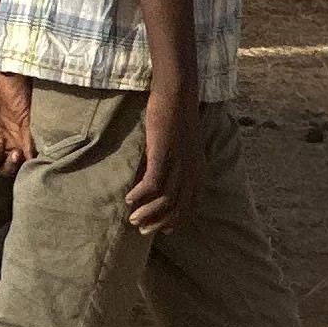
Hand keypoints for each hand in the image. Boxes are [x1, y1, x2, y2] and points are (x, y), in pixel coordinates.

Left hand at [0, 70, 34, 174]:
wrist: (1, 74)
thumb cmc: (20, 93)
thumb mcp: (29, 118)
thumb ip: (30, 141)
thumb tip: (33, 161)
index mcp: (21, 140)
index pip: (20, 164)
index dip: (21, 168)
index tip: (24, 159)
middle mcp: (5, 141)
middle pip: (4, 166)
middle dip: (8, 166)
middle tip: (13, 155)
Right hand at [125, 78, 192, 231]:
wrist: (178, 96)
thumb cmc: (177, 116)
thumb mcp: (183, 146)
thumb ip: (177, 163)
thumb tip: (160, 176)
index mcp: (198, 172)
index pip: (190, 206)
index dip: (176, 221)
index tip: (162, 230)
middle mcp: (192, 173)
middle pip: (178, 209)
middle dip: (160, 224)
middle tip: (142, 230)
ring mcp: (179, 166)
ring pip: (166, 201)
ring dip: (148, 213)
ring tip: (133, 219)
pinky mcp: (164, 157)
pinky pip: (152, 185)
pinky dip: (140, 195)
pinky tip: (128, 198)